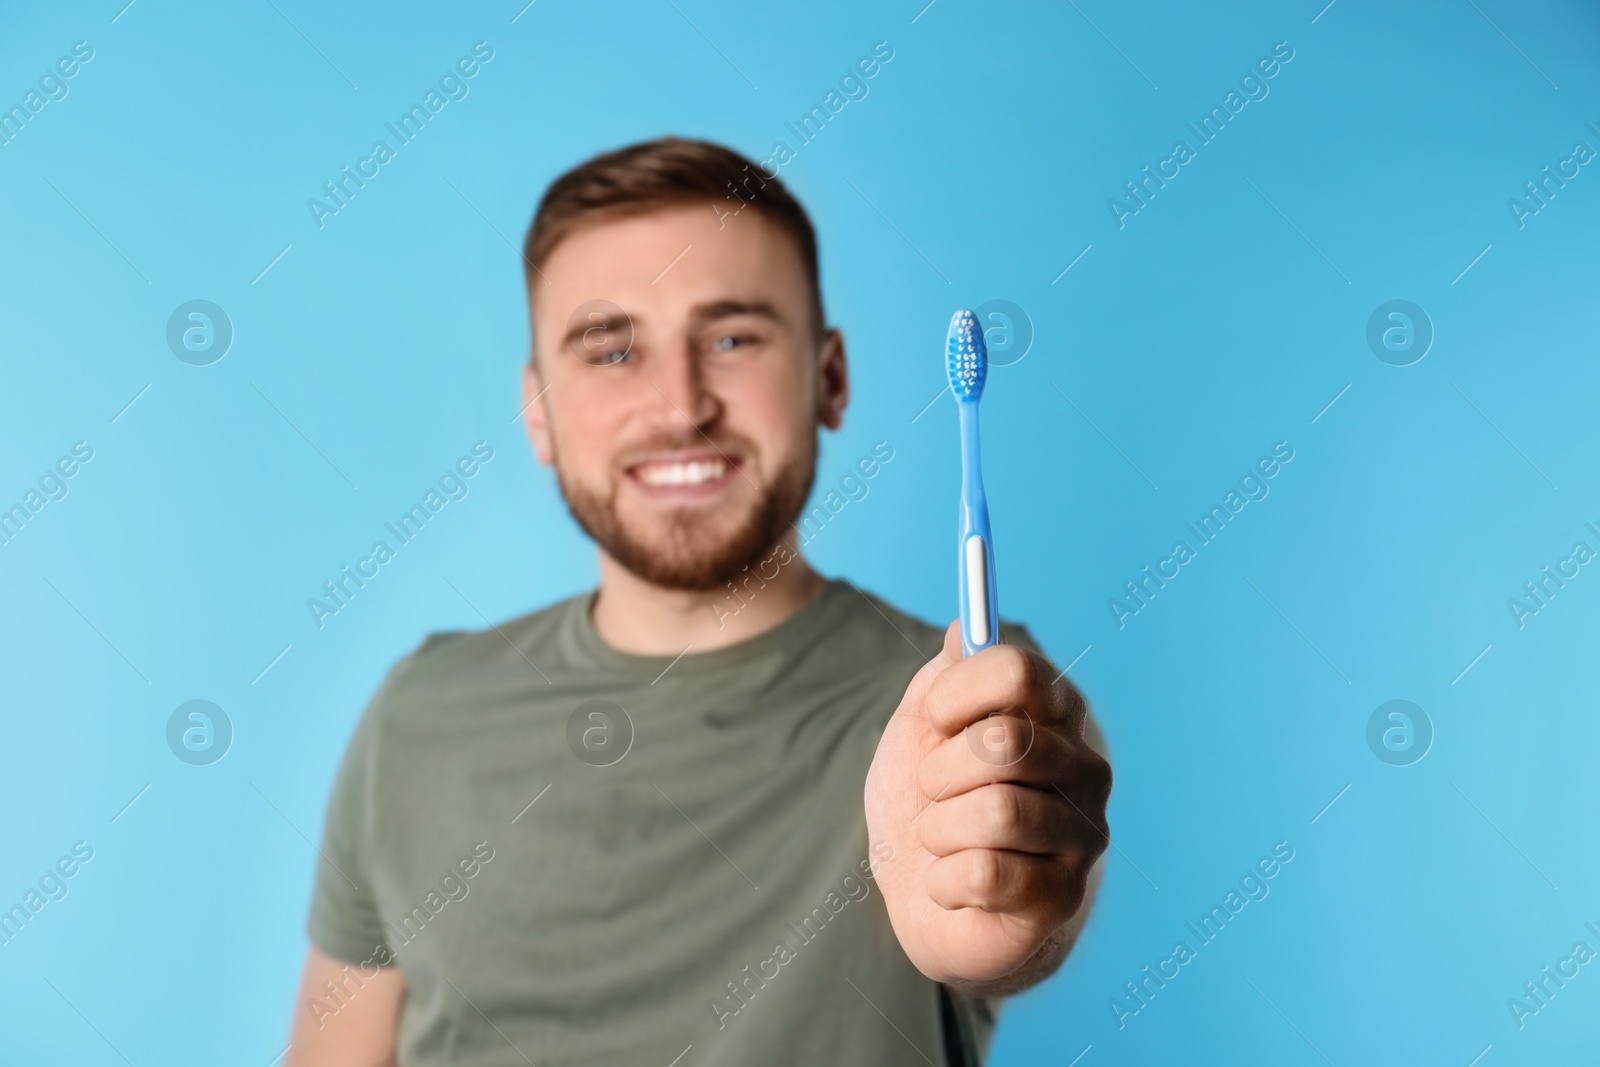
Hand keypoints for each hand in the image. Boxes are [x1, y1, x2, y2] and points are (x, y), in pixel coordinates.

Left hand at [865, 622, 1110, 985]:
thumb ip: (945, 674)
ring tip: (941, 839)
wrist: (923, 897)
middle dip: (939, 770)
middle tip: (935, 791)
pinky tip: (952, 883)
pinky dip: (943, 880)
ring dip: (939, 828)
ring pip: (995, 811)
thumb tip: (963, 627)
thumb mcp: (922, 727)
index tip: (934, 718)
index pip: (1018, 672)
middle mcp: (1086, 769)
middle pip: (1003, 741)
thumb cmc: (930, 802)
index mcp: (1056, 714)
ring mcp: (1082, 834)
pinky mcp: (1063, 897)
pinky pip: (985, 874)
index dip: (955, 693)